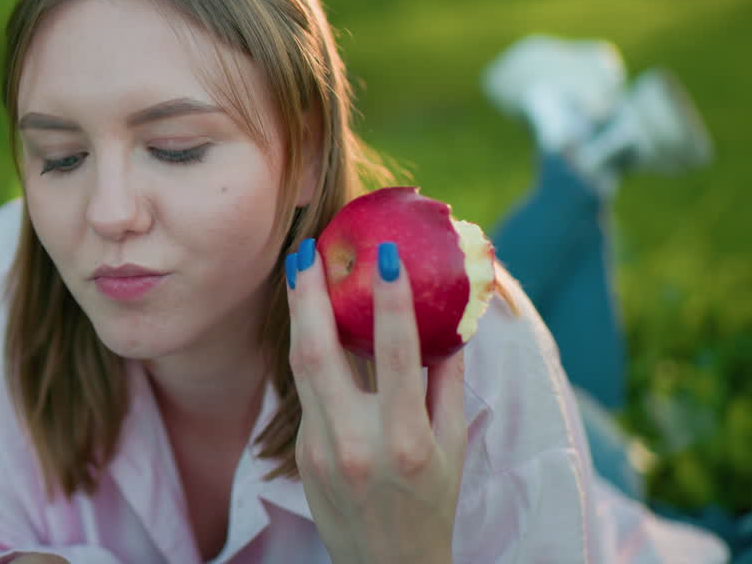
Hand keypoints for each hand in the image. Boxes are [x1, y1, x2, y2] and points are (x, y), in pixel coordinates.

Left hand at [285, 239, 466, 563]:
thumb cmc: (432, 502)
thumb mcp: (454, 445)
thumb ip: (447, 382)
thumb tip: (449, 319)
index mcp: (405, 439)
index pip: (393, 354)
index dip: (389, 299)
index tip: (383, 254)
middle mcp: (357, 442)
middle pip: (320, 354)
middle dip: (311, 296)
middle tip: (309, 250)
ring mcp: (322, 449)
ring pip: (300, 367)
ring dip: (297, 314)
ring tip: (299, 270)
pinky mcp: (302, 453)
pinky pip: (306, 393)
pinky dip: (309, 352)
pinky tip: (311, 321)